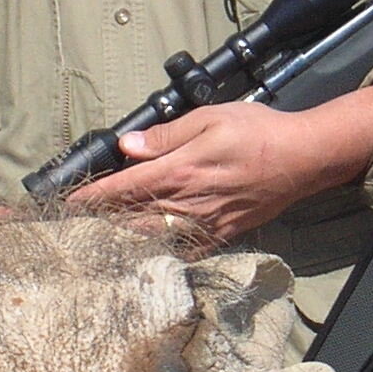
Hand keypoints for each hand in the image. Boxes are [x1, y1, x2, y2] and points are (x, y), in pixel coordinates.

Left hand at [71, 86, 372, 242]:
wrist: (303, 159)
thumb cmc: (258, 131)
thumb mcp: (210, 118)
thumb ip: (166, 136)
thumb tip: (128, 147)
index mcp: (179, 171)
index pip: (123, 189)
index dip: (92, 198)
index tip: (69, 204)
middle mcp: (187, 203)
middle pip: (131, 219)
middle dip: (101, 223)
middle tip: (76, 226)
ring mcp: (205, 224)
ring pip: (153, 238)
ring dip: (125, 240)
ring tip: (101, 240)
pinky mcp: (222, 234)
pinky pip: (185, 251)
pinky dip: (161, 253)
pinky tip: (148, 253)